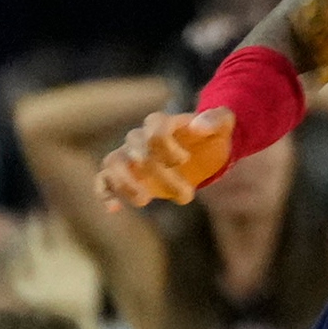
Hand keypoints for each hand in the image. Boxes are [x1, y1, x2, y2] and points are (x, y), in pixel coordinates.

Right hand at [95, 107, 232, 208]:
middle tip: (187, 196)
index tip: (186, 160)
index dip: (168, 148)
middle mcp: (141, 137)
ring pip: (113, 162)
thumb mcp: (224, 124)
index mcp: (162, 122)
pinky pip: (104, 179)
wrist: (204, 150)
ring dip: (127, 184)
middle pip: (139, 153)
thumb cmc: (212, 135)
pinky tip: (114, 208)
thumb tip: (197, 127)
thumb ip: (215, 120)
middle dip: (162, 176)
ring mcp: (130, 155)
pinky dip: (105, 192)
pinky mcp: (126, 175)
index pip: (154, 131)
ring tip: (145, 201)